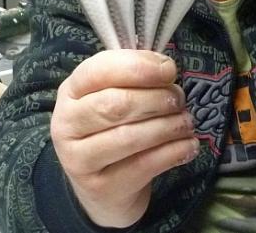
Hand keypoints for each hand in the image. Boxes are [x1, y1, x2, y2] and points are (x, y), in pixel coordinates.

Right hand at [51, 50, 198, 227]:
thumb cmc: (111, 128)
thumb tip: (166, 69)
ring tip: (186, 122)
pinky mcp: (101, 188)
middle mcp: (67, 124)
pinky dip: (174, 152)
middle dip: (157, 98)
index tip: (169, 70)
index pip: (98, 71)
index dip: (137, 67)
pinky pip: (144, 166)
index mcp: (70, 91)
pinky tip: (188, 145)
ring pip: (130, 137)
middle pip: (116, 104)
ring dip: (168, 126)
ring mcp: (79, 160)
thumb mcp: (111, 95)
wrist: (101, 186)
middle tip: (179, 100)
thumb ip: (133, 78)